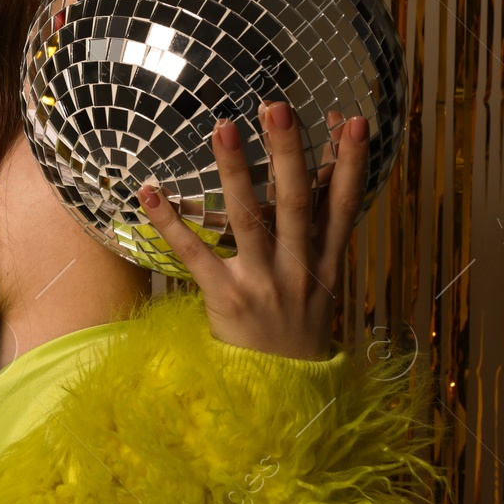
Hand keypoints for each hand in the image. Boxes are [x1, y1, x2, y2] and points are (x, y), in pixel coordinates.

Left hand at [136, 100, 370, 359]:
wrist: (284, 397)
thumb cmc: (298, 330)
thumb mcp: (324, 283)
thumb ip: (322, 233)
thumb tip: (328, 176)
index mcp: (326, 263)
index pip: (345, 206)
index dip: (352, 164)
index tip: (354, 121)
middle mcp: (299, 270)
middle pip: (296, 202)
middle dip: (289, 153)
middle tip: (278, 106)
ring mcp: (263, 284)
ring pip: (249, 219)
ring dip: (236, 170)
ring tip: (224, 126)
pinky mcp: (226, 300)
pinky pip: (194, 254)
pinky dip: (170, 222)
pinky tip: (148, 191)